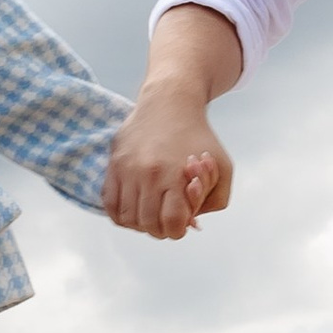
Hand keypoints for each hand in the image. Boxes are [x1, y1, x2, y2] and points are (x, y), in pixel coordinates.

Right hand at [102, 86, 233, 239]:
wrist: (169, 102)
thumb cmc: (199, 136)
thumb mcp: (223, 167)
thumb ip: (215, 200)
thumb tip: (192, 223)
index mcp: (175, 175)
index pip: (171, 223)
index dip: (178, 229)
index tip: (182, 221)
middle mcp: (147, 174)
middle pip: (148, 225)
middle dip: (161, 229)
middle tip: (168, 218)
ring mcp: (127, 169)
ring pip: (127, 218)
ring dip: (141, 224)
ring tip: (153, 213)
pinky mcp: (114, 164)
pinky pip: (109, 204)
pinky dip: (121, 214)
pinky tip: (135, 207)